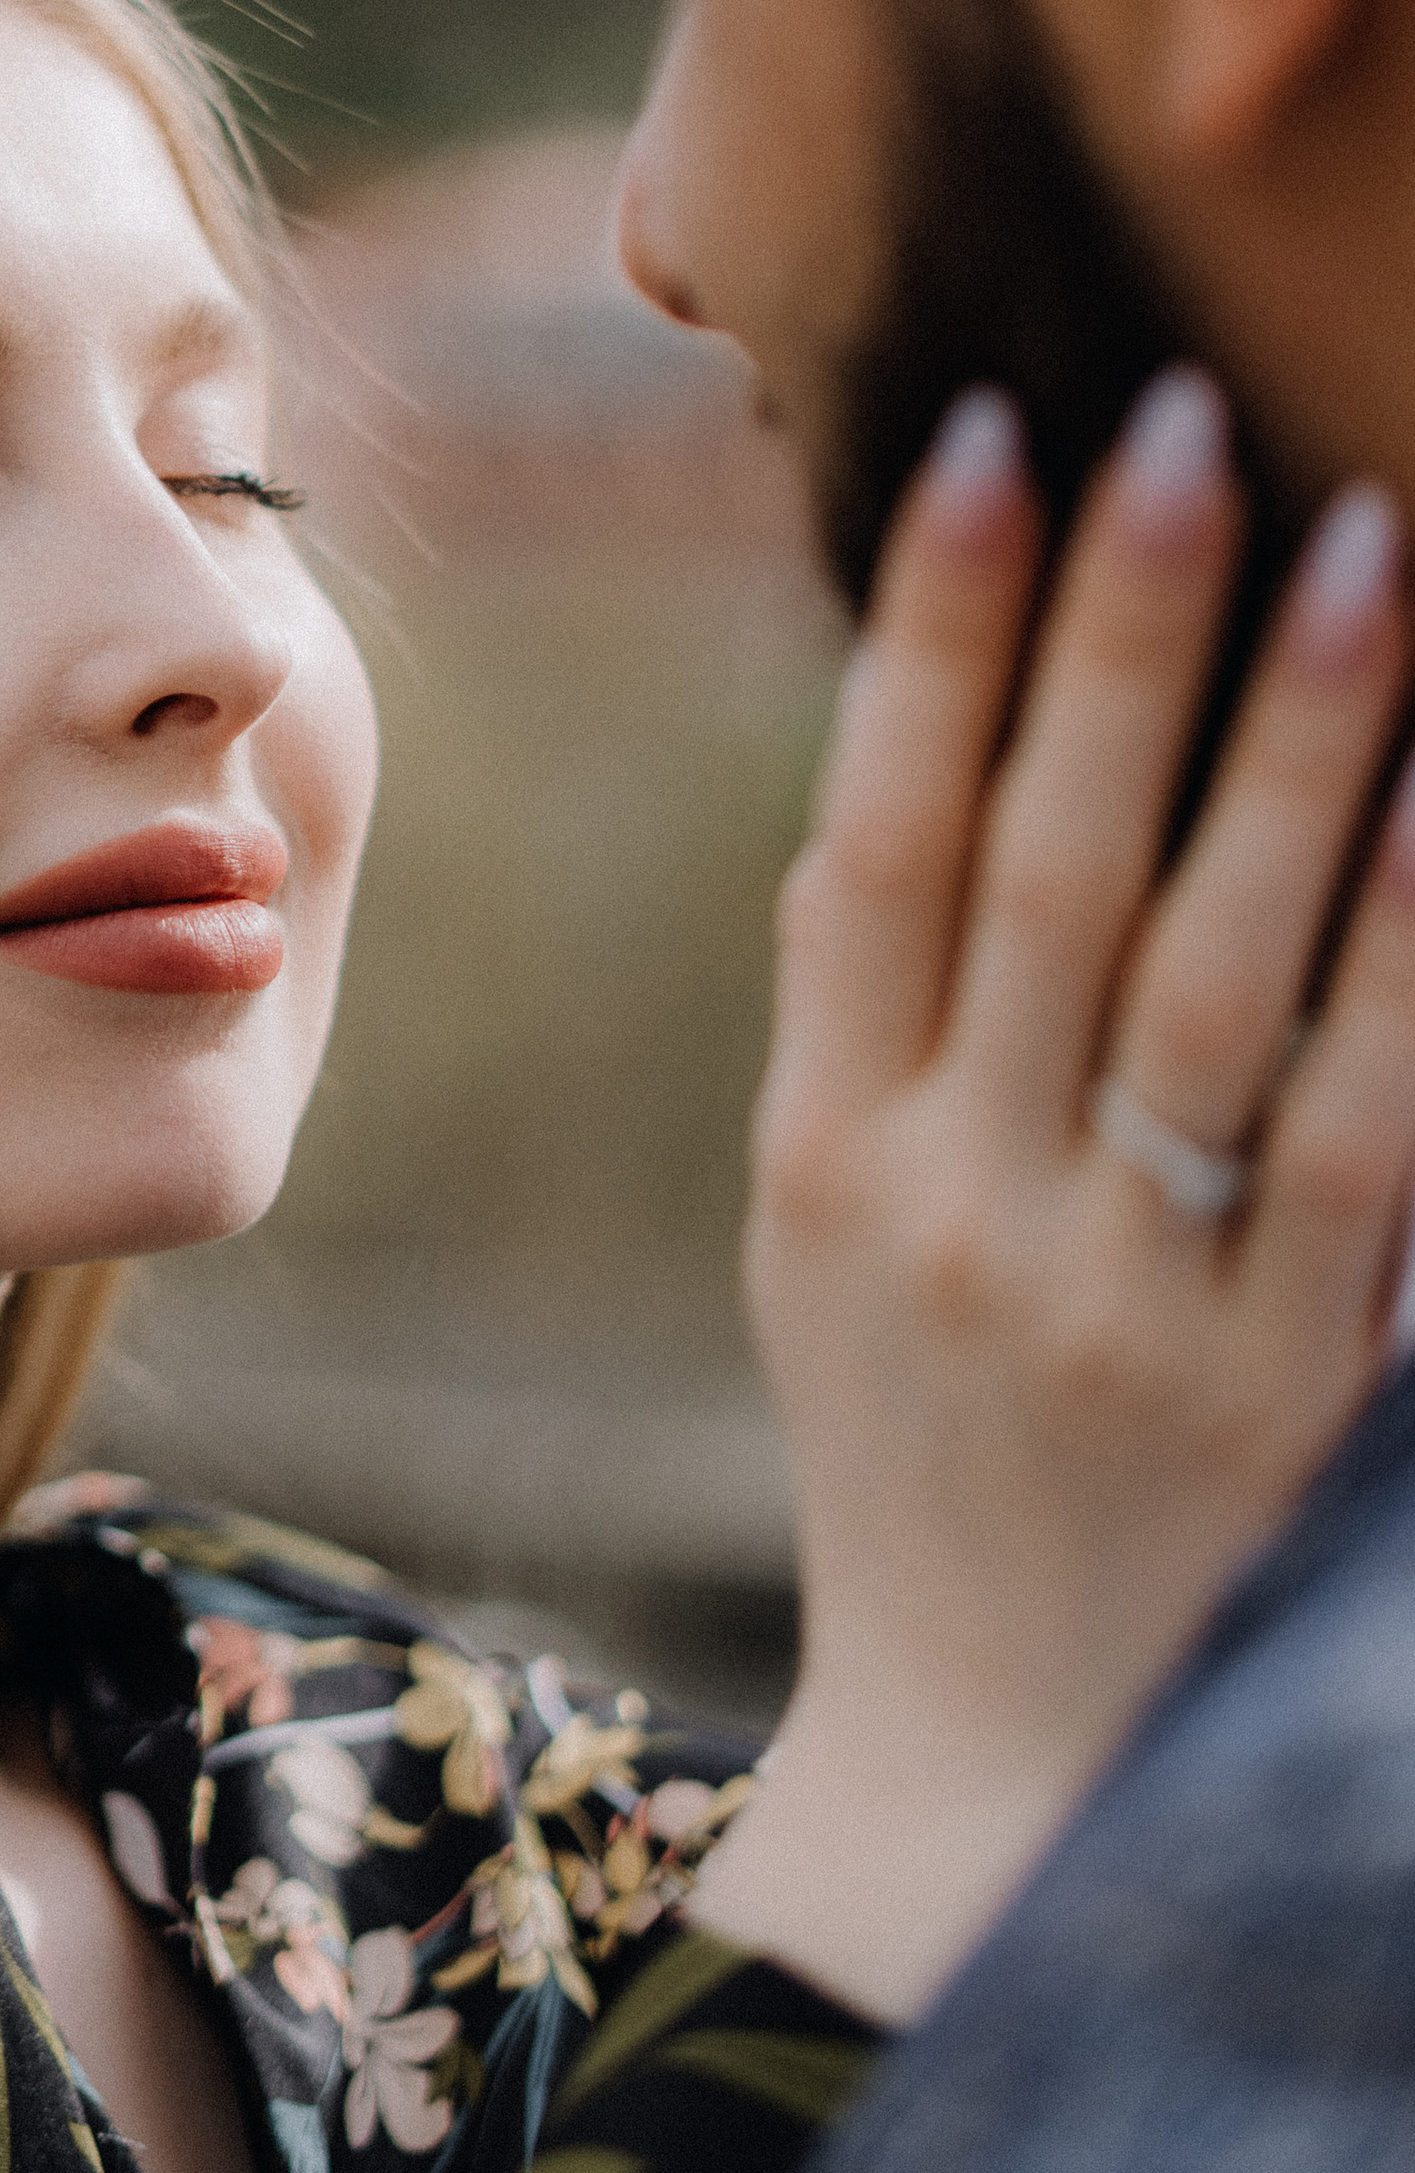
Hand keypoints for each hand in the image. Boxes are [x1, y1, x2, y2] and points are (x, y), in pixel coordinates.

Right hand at [686, 369, 1414, 2022]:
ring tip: (1363, 548)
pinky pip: (1358, 1137)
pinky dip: (1406, 962)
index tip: (990, 442)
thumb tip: (887, 768)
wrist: (986, 1753)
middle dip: (1110, 634)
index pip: (876, 840)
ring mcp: (1119, 1294)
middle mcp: (957, 1203)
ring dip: (1290, 749)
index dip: (930, 640)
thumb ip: (854, 1015)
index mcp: (826, 1146)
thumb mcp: (816, 1232)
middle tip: (1184, 419)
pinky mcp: (1280, 1379)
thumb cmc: (908, 1441)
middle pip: (1040, 871)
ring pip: (1211, 974)